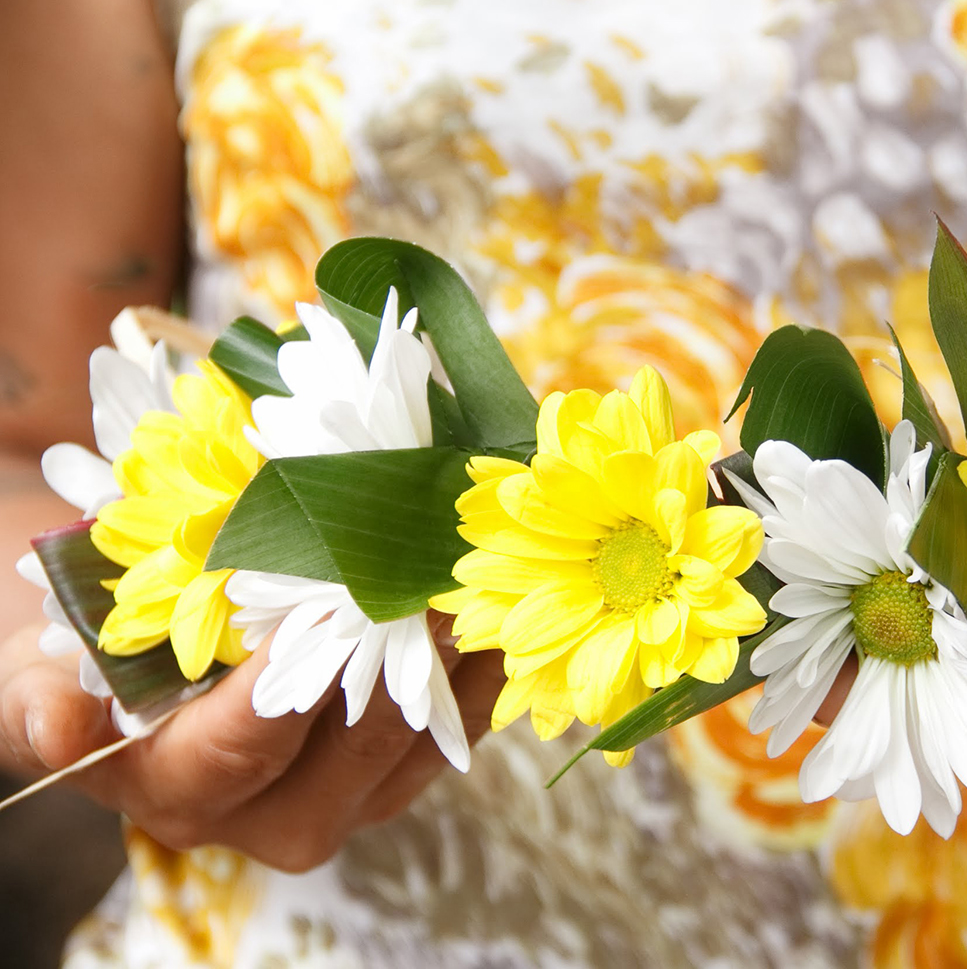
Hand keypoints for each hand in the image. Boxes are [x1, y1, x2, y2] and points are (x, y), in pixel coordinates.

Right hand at [0, 616, 502, 872]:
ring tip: (479, 573)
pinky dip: (481, 667)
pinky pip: (458, 730)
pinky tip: (499, 604)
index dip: (293, 676)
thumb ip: (45, 706)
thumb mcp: (40, 676)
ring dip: (457, 656)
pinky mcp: (395, 775)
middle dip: (401, 655)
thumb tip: (61, 722)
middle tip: (436, 571)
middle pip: (356, 742)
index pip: (249, 741)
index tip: (330, 602)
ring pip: (422, 739)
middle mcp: (269, 816)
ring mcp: (345, 799)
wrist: (139, 674)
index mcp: (183, 792)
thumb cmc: (92, 658)